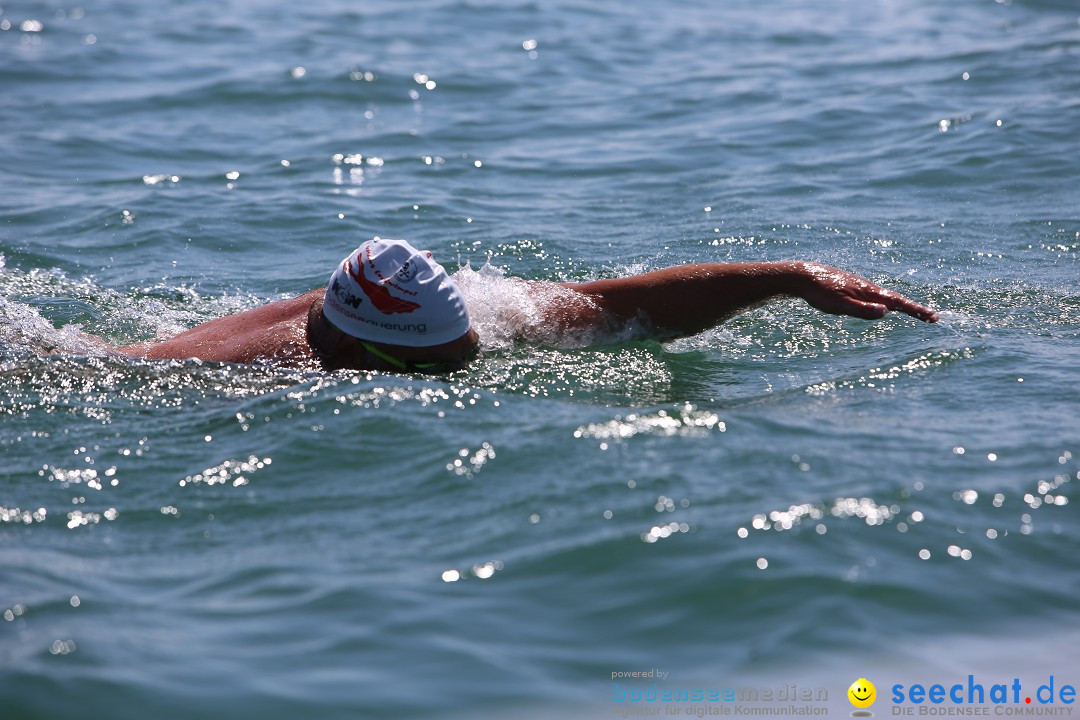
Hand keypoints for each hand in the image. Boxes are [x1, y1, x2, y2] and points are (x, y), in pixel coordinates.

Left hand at [795, 262, 937, 322]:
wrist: (803, 276)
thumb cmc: (820, 293)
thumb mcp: (840, 306)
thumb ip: (862, 310)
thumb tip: (886, 312)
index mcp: (868, 292)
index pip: (898, 302)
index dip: (916, 311)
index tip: (933, 317)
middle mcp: (867, 287)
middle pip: (896, 299)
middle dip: (913, 309)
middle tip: (931, 318)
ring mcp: (859, 287)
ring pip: (884, 297)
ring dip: (901, 305)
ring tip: (914, 313)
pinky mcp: (850, 287)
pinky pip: (874, 296)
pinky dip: (885, 301)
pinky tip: (882, 305)